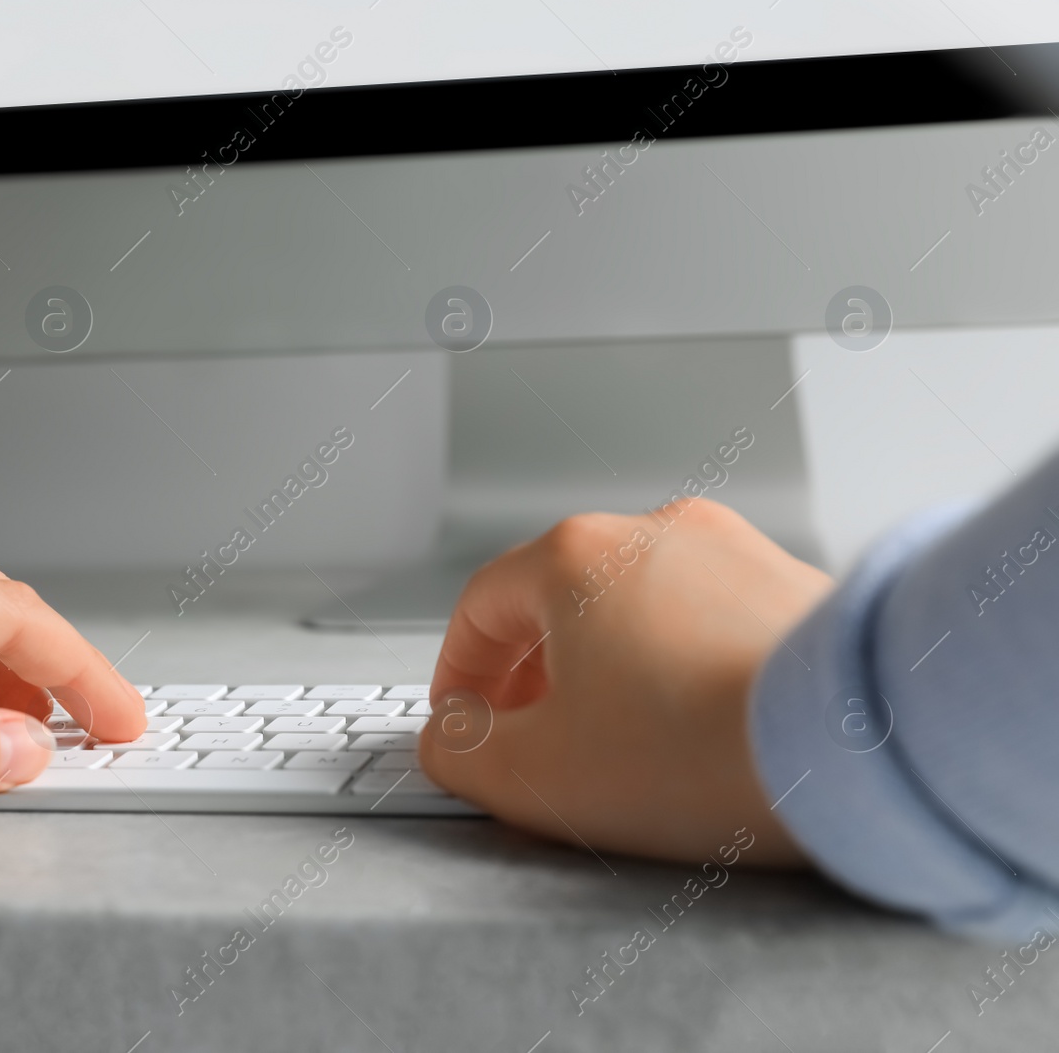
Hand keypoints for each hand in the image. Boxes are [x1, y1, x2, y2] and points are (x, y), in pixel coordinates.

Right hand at [420, 499, 831, 865]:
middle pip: (560, 601)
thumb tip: (451, 737)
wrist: (859, 747)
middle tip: (535, 740)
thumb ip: (462, 753)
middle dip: (535, 676)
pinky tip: (701, 734)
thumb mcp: (536, 775)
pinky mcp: (797, 587)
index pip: (480, 607)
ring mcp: (734, 552)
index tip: (465, 724)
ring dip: (613, 671)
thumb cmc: (702, 750)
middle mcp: (655, 534)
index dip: (458, 676)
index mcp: (575, 557)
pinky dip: (687, 671)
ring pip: (638, 609)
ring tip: (627, 745)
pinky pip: (711, 625)